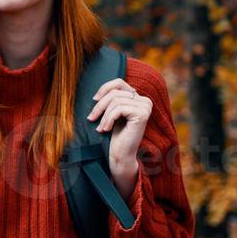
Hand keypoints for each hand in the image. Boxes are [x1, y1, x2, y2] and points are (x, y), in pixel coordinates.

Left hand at [88, 77, 148, 196]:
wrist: (121, 155)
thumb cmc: (115, 135)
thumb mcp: (112, 113)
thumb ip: (111, 100)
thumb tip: (98, 93)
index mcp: (139, 98)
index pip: (119, 83)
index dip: (104, 88)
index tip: (93, 100)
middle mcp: (145, 100)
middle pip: (115, 92)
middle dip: (100, 106)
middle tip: (91, 118)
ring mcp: (145, 107)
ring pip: (115, 101)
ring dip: (104, 115)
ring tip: (100, 128)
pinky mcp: (142, 114)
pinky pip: (119, 109)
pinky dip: (109, 119)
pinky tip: (106, 129)